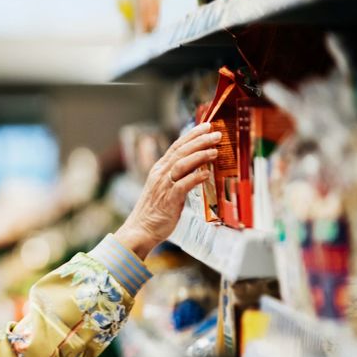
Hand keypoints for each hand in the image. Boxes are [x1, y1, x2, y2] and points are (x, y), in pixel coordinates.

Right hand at [115, 123, 221, 258]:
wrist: (141, 229)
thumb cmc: (156, 211)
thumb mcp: (166, 188)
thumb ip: (179, 176)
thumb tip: (198, 166)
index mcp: (159, 169)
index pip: (176, 146)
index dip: (192, 135)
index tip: (206, 126)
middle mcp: (160, 174)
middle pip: (181, 152)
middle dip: (199, 141)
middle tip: (215, 134)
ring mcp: (164, 186)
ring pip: (182, 165)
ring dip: (199, 156)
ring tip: (215, 151)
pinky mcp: (169, 200)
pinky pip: (183, 185)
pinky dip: (195, 178)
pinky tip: (206, 174)